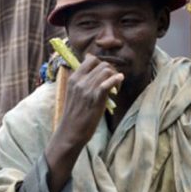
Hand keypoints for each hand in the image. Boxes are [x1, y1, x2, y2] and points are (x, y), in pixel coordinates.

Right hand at [43, 54, 122, 191]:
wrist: (71, 131)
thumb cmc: (74, 114)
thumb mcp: (74, 93)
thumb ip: (82, 81)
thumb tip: (90, 70)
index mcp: (73, 78)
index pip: (90, 59)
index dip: (101, 64)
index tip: (105, 75)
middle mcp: (79, 81)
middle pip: (101, 64)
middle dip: (111, 71)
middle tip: (113, 83)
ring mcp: (87, 89)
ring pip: (106, 71)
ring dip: (115, 77)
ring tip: (115, 89)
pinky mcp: (95, 98)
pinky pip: (108, 82)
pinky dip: (116, 80)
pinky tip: (119, 84)